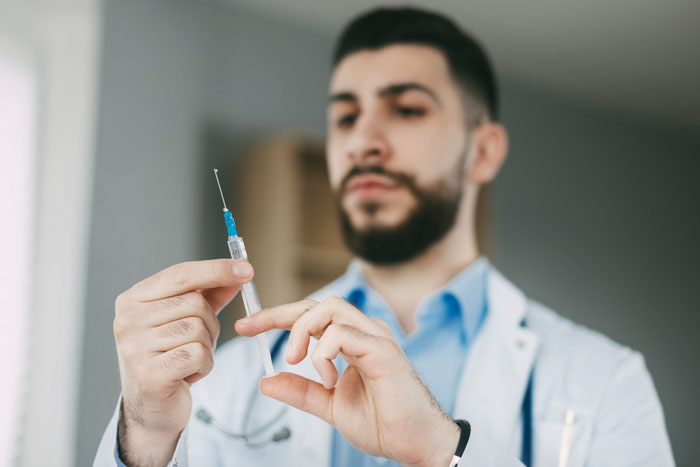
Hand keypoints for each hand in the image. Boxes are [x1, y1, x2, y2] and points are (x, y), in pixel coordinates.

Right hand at [113, 259, 253, 465]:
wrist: (152, 408)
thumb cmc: (170, 357)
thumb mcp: (187, 319)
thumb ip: (210, 294)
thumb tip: (239, 272)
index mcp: (133, 299)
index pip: (180, 274)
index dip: (216, 270)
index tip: (246, 269)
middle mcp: (127, 320)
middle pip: (195, 304)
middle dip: (210, 324)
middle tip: (196, 343)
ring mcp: (134, 348)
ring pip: (199, 330)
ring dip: (206, 347)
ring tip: (187, 360)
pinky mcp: (149, 374)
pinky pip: (199, 355)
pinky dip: (204, 365)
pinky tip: (187, 374)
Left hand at [235, 296, 459, 466]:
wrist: (415, 443)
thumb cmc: (383, 422)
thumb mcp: (329, 405)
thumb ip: (301, 391)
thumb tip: (267, 381)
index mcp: (353, 341)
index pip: (311, 316)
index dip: (277, 316)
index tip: (247, 327)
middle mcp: (364, 332)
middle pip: (317, 303)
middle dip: (279, 313)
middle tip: (252, 330)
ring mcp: (375, 337)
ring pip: (330, 308)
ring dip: (303, 331)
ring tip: (296, 359)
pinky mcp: (382, 350)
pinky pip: (343, 334)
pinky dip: (324, 353)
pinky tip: (328, 379)